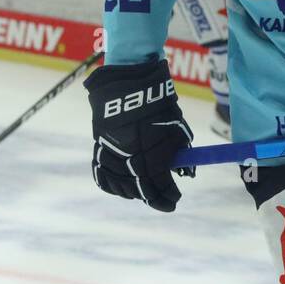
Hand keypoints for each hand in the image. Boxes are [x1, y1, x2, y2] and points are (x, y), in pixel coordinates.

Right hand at [85, 59, 193, 211]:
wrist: (130, 81)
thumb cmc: (159, 104)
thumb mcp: (176, 127)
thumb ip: (180, 152)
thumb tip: (185, 173)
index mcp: (150, 150)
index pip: (159, 183)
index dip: (168, 195)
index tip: (175, 200)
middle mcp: (129, 154)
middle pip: (140, 187)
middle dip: (154, 197)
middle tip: (164, 202)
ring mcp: (111, 151)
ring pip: (120, 183)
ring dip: (133, 193)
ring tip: (144, 194)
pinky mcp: (99, 145)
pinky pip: (102, 173)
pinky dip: (112, 184)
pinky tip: (121, 188)